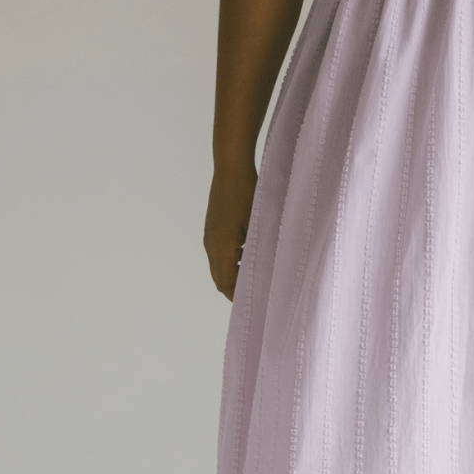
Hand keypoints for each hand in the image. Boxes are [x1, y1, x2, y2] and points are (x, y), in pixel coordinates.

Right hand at [204, 158, 257, 299]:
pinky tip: (248, 257)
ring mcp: (209, 236)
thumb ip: (258, 250)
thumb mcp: (258, 224)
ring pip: (218, 267)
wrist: (230, 167)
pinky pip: (218, 254)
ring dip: (232, 275)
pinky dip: (230, 262)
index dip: (238, 298)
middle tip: (256, 297)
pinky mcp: (212, 228)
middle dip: (234, 290)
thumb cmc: (248, 192)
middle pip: (219, 278)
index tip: (253, 306)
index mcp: (222, 247)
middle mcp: (211, 244)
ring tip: (255, 278)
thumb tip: (264, 272)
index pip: (226, 283)